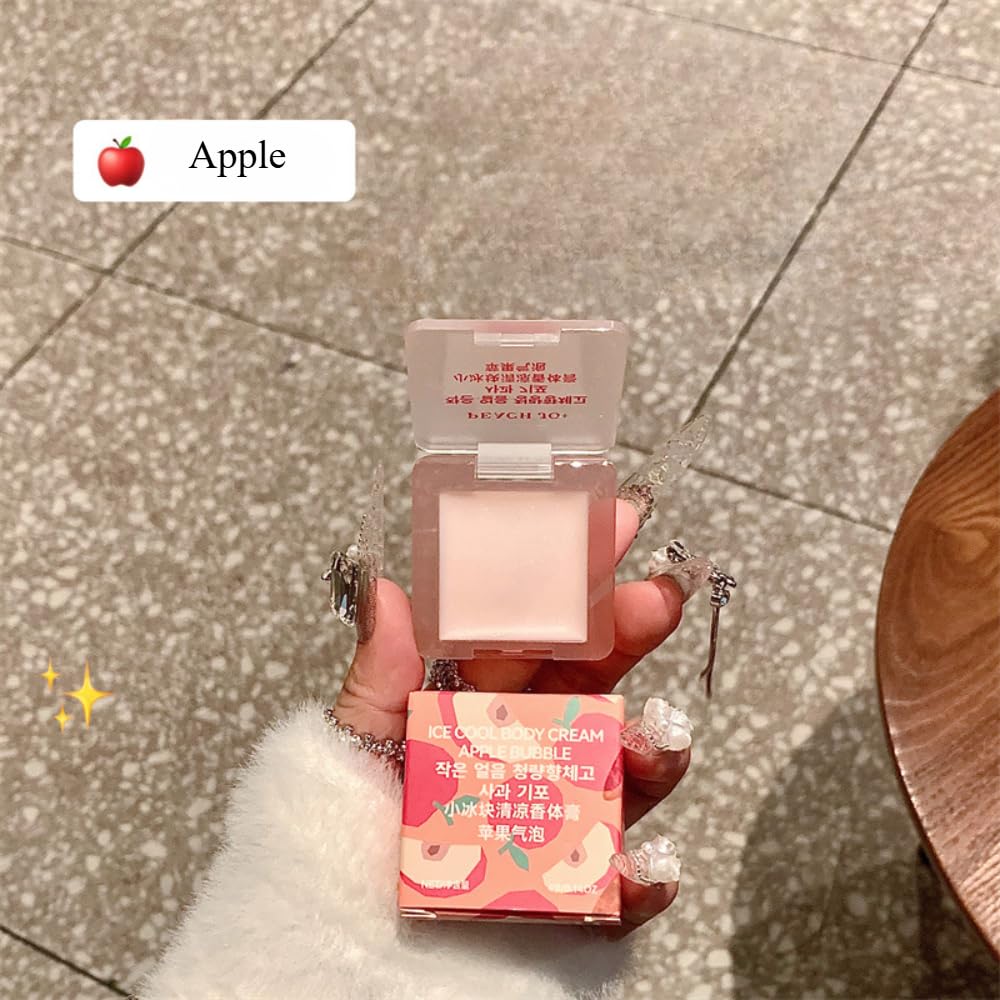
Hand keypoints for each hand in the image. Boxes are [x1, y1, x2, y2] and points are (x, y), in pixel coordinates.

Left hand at [333, 499, 690, 930]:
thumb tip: (381, 584)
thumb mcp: (361, 739)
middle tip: (658, 596)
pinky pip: (624, 879)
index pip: (538, 622)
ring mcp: (561, 807)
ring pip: (626, 768)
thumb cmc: (356, 822)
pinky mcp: (577, 882)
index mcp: (485, 695)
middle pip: (595, 678)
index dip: (576, 570)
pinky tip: (641, 872)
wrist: (353, 935)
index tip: (615, 518)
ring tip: (649, 745)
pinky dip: (644, 878)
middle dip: (629, 634)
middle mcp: (532, 741)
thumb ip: (378, 672)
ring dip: (653, 750)